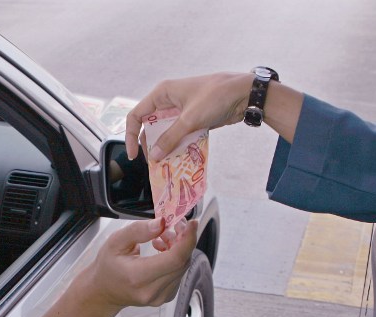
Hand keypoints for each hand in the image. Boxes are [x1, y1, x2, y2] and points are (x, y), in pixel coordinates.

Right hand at [74, 217, 197, 316]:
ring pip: (183, 266)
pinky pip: (180, 272)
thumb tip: (161, 223)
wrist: (104, 291)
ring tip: (162, 238)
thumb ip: (139, 230)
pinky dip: (176, 257)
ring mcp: (161, 296)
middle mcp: (152, 291)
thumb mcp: (116, 242)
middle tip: (174, 225)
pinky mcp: (167, 296)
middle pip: (182, 261)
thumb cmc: (107, 267)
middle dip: (183, 239)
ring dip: (178, 247)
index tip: (192, 223)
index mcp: (138, 277)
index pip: (174, 259)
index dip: (187, 239)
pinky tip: (163, 250)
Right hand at [126, 73, 252, 161]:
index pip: (136, 116)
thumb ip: (170, 138)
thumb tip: (154, 156)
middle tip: (153, 163)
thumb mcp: (190, 119)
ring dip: (164, 147)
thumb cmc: (215, 97)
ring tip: (165, 164)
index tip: (134, 155)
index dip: (130, 136)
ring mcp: (180, 110)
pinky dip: (177, 145)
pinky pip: (178, 134)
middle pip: (149, 126)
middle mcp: (168, 101)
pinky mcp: (191, 118)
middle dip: (150, 145)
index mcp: (162, 94)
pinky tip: (178, 158)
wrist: (244, 93)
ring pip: (164, 132)